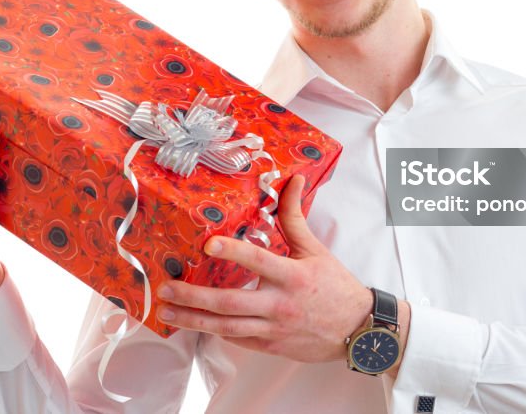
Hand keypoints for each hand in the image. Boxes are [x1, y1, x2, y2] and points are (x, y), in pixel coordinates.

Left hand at [155, 175, 371, 362]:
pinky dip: (214, 331)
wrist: (358, 330)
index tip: (207, 245)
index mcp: (293, 276)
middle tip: (167, 287)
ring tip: (167, 311)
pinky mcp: (270, 346)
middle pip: (231, 302)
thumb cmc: (335, 286)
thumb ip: (295, 217)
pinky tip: (192, 323)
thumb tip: (293, 180)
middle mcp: (280, 305)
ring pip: (227, 327)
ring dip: (193, 320)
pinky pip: (237, 339)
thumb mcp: (316, 249)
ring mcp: (273, 329)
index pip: (258, 262)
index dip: (233, 253)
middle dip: (195, 296)